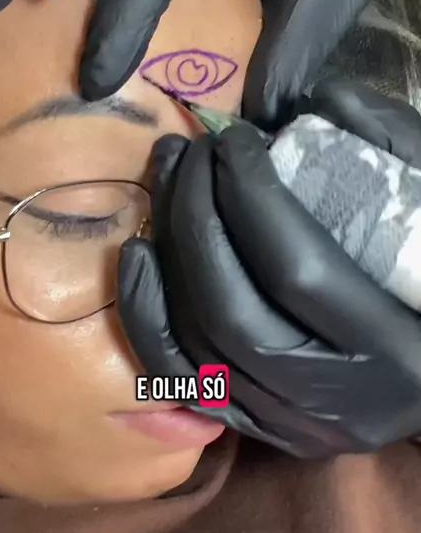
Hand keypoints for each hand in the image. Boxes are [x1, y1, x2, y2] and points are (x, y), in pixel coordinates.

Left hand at [118, 80, 420, 455]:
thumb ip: (386, 144)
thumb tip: (303, 103)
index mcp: (399, 345)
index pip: (295, 267)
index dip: (250, 195)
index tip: (233, 139)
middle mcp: (339, 400)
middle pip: (230, 309)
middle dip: (195, 218)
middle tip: (188, 154)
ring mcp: (294, 424)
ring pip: (197, 346)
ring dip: (166, 255)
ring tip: (165, 182)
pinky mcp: (263, 428)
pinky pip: (184, 380)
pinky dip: (149, 319)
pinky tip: (137, 257)